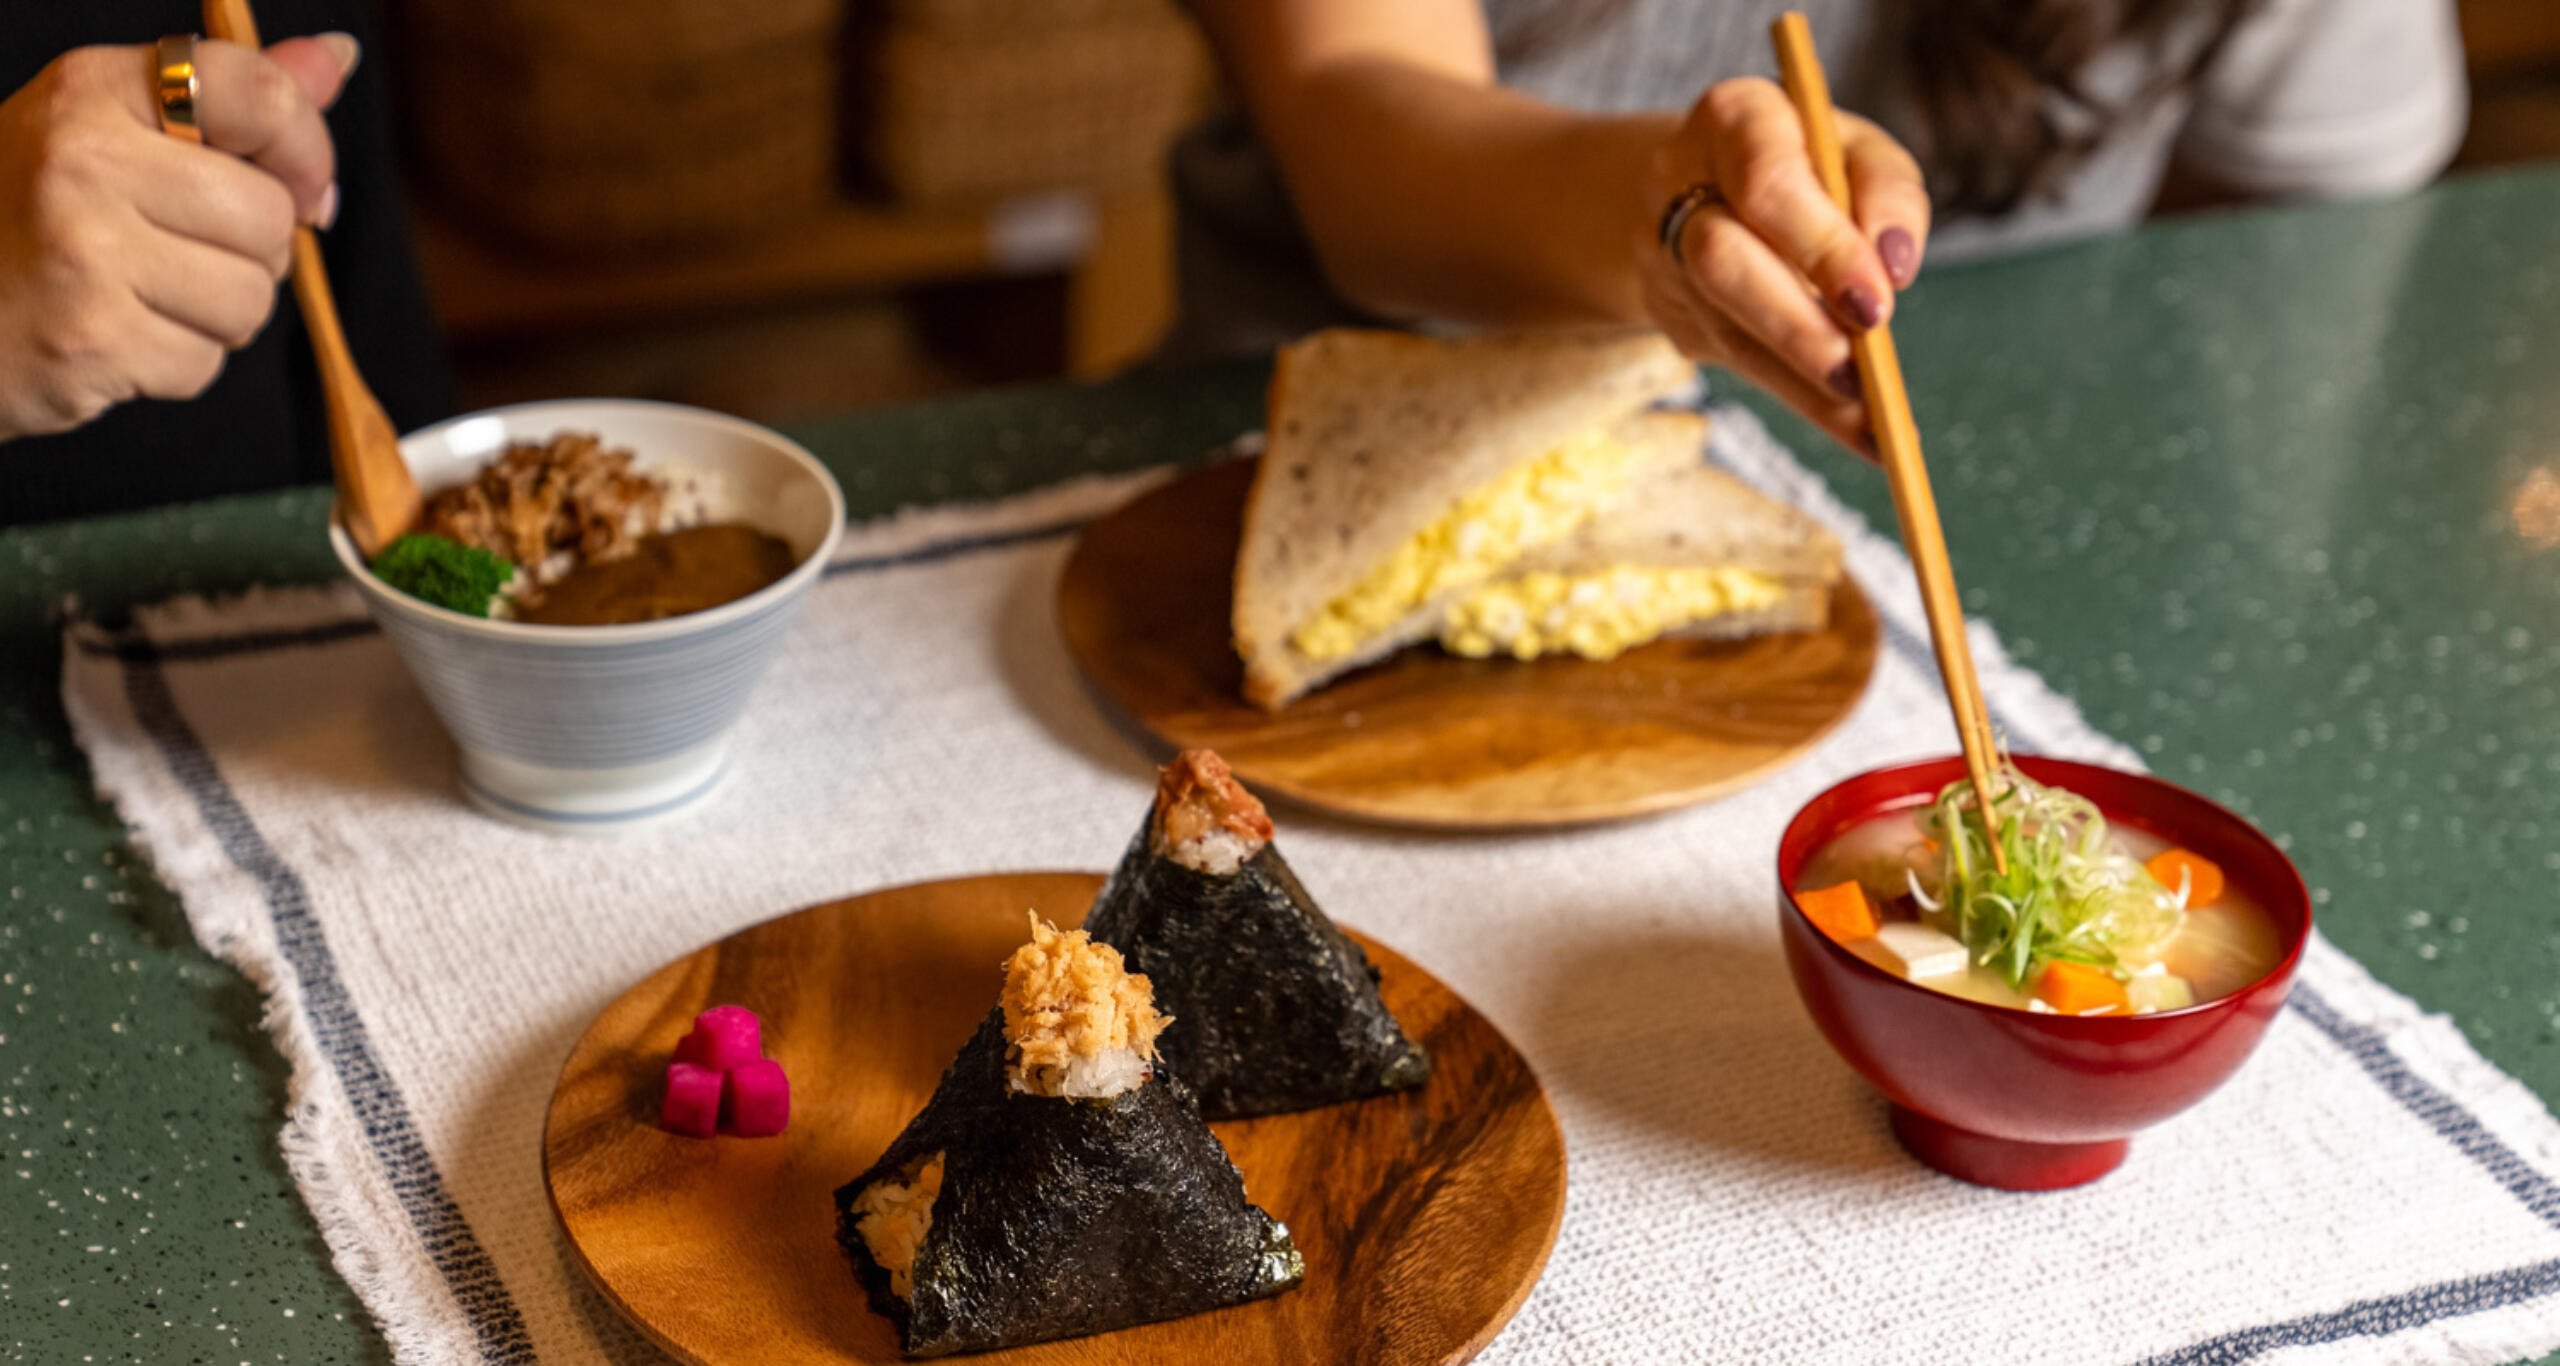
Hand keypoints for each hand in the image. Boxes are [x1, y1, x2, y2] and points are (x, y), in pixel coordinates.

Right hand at [0, 35, 357, 440]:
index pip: (261, 96)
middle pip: (270, 216)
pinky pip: (205, 363)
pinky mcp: (92, 339)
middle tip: (180, 252)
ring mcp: (85, 250)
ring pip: (251, 298)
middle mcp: (85, 158)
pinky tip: (117, 335)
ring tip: (144, 295)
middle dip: (253, 252)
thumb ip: (230, 98)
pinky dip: (177, 363)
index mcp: (93, 88)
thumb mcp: (112, 128)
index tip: (299, 186)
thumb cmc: (34, 216)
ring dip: (219, 315)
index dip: (306, 151)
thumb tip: (335, 58)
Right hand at [1637, 77, 1930, 458]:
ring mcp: (1664, 258)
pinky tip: (1864, 434)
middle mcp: (1677, 185)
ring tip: (1874, 423)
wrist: (1709, 180)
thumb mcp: (1858, 150)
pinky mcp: (1675, 318)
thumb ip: (1886, 192)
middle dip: (1797, 323)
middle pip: (1722, 261)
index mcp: (1731, 119)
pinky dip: (1808, 403)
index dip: (1822, 246)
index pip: (1767, 183)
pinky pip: (1743, 365)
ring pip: (1727, 327)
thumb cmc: (1807, 160)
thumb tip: (1894, 266)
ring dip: (1804, 380)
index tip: (1879, 302)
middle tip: (1861, 371)